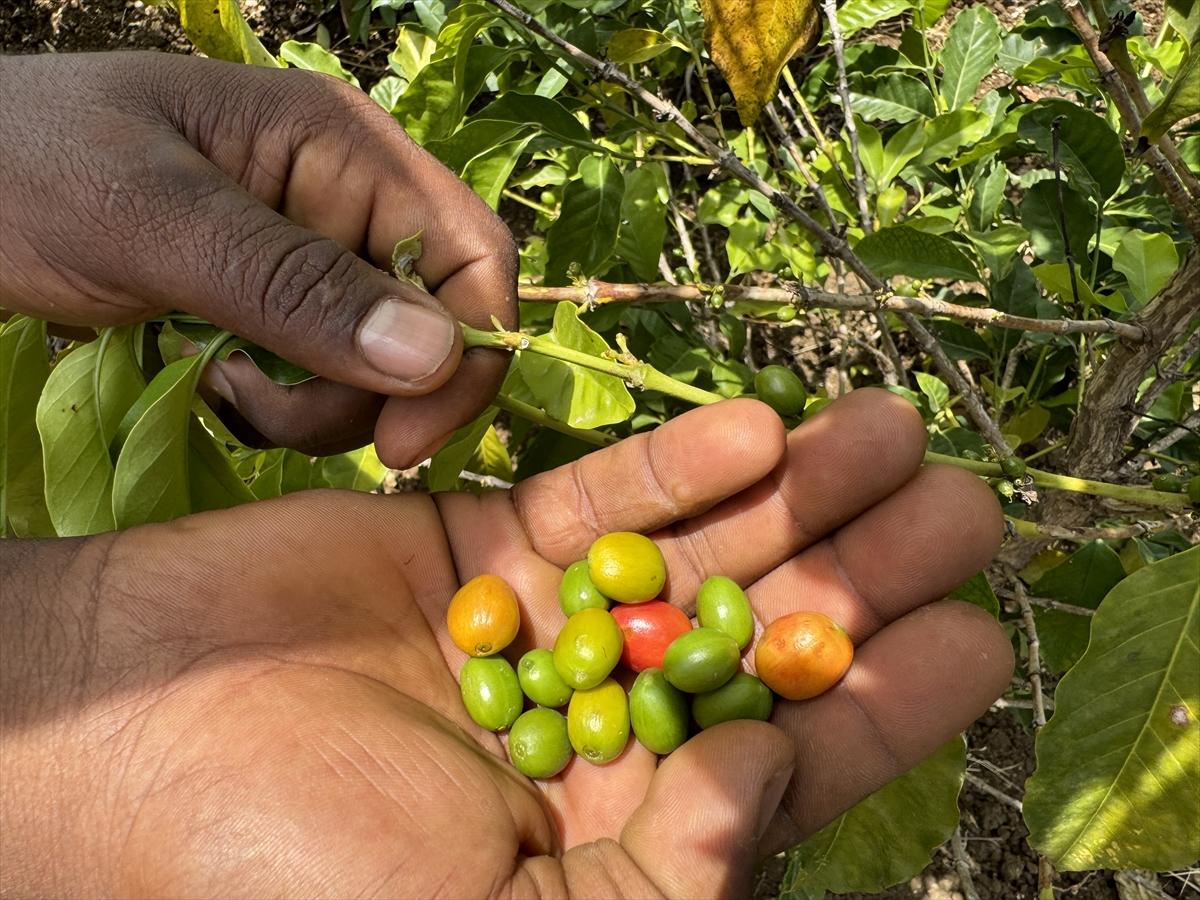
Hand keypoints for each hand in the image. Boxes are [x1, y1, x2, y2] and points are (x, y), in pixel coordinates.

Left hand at [0, 52, 515, 463]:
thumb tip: (437, 355)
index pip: (472, 256)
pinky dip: (284, 406)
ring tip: (226, 392)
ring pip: (381, 366)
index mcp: (345, 149)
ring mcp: (311, 255)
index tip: (403, 443)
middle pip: (433, 325)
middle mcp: (348, 200)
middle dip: (373, 393)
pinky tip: (216, 386)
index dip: (466, 355)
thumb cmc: (23, 168)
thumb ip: (294, 286)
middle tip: (274, 420)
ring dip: (318, 406)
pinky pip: (326, 377)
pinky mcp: (275, 303)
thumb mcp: (155, 223)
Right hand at [0, 392, 1012, 897]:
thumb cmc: (289, 868)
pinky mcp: (487, 547)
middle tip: (964, 502)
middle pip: (764, 638)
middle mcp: (601, 723)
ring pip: (699, 553)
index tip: (974, 632)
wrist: (130, 733)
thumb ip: (652, 886)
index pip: (789, 762)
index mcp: (619, 833)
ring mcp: (549, 627)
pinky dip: (675, 467)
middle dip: (865, 568)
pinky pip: (598, 502)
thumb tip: (766, 785)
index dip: (886, 700)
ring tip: (888, 429)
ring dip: (797, 491)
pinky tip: (756, 427)